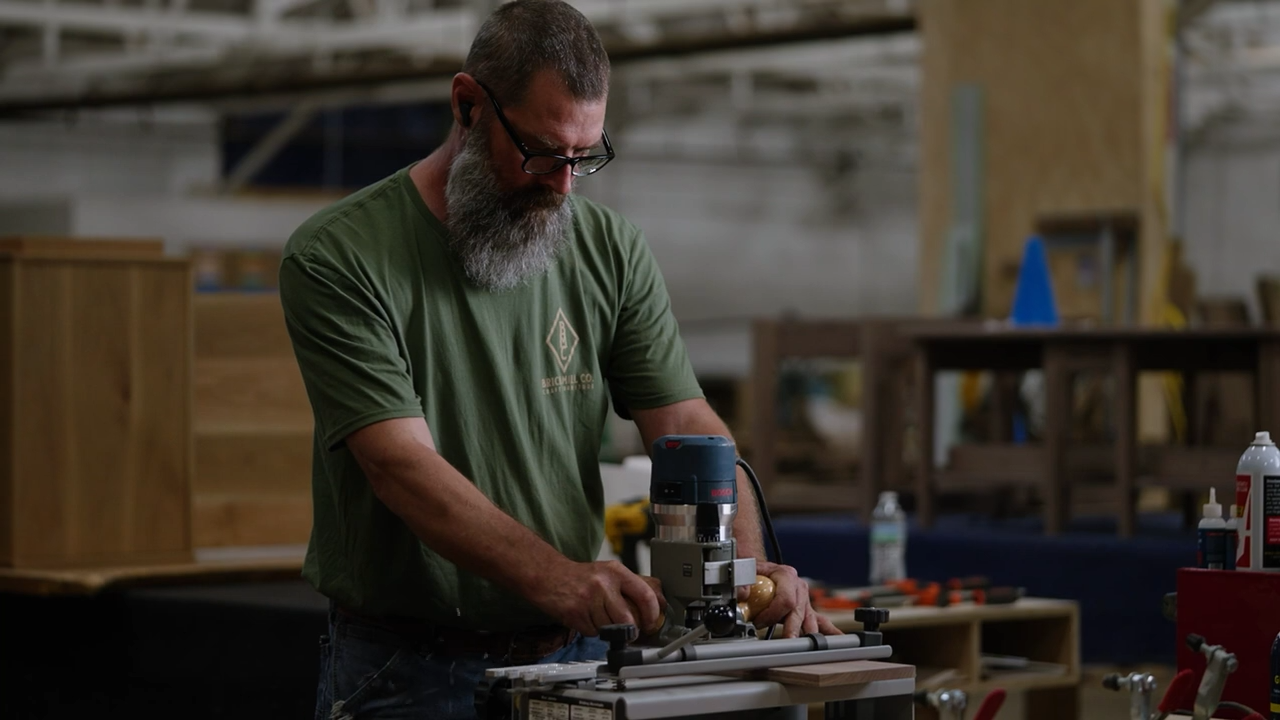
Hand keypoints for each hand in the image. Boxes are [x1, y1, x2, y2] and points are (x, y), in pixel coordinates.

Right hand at [531, 560, 664, 637]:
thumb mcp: (608, 572)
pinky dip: (592, 630)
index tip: (651, 622)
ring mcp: (588, 599)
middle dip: (630, 631)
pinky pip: (593, 632)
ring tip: (600, 616)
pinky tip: (586, 617)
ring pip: (610, 629)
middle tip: (629, 631)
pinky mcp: (575, 613)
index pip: (645, 595)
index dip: (652, 614)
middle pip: (627, 620)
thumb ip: (631, 586)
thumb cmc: (581, 576)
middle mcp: (603, 584)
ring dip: (608, 630)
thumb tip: (658, 603)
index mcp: (616, 572)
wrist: (548, 575)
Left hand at [743, 560, 842, 637]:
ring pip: (810, 619)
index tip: (758, 621)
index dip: (772, 613)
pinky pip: (820, 621)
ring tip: (805, 647)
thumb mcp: (746, 570)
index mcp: (786, 575)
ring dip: (806, 634)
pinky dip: (829, 630)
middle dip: (792, 628)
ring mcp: (804, 599)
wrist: (760, 568)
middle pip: (799, 611)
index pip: (785, 598)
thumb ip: (741, 582)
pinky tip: (838, 638)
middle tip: (787, 641)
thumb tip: (741, 594)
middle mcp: (798, 587)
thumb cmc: (756, 570)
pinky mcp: (805, 610)